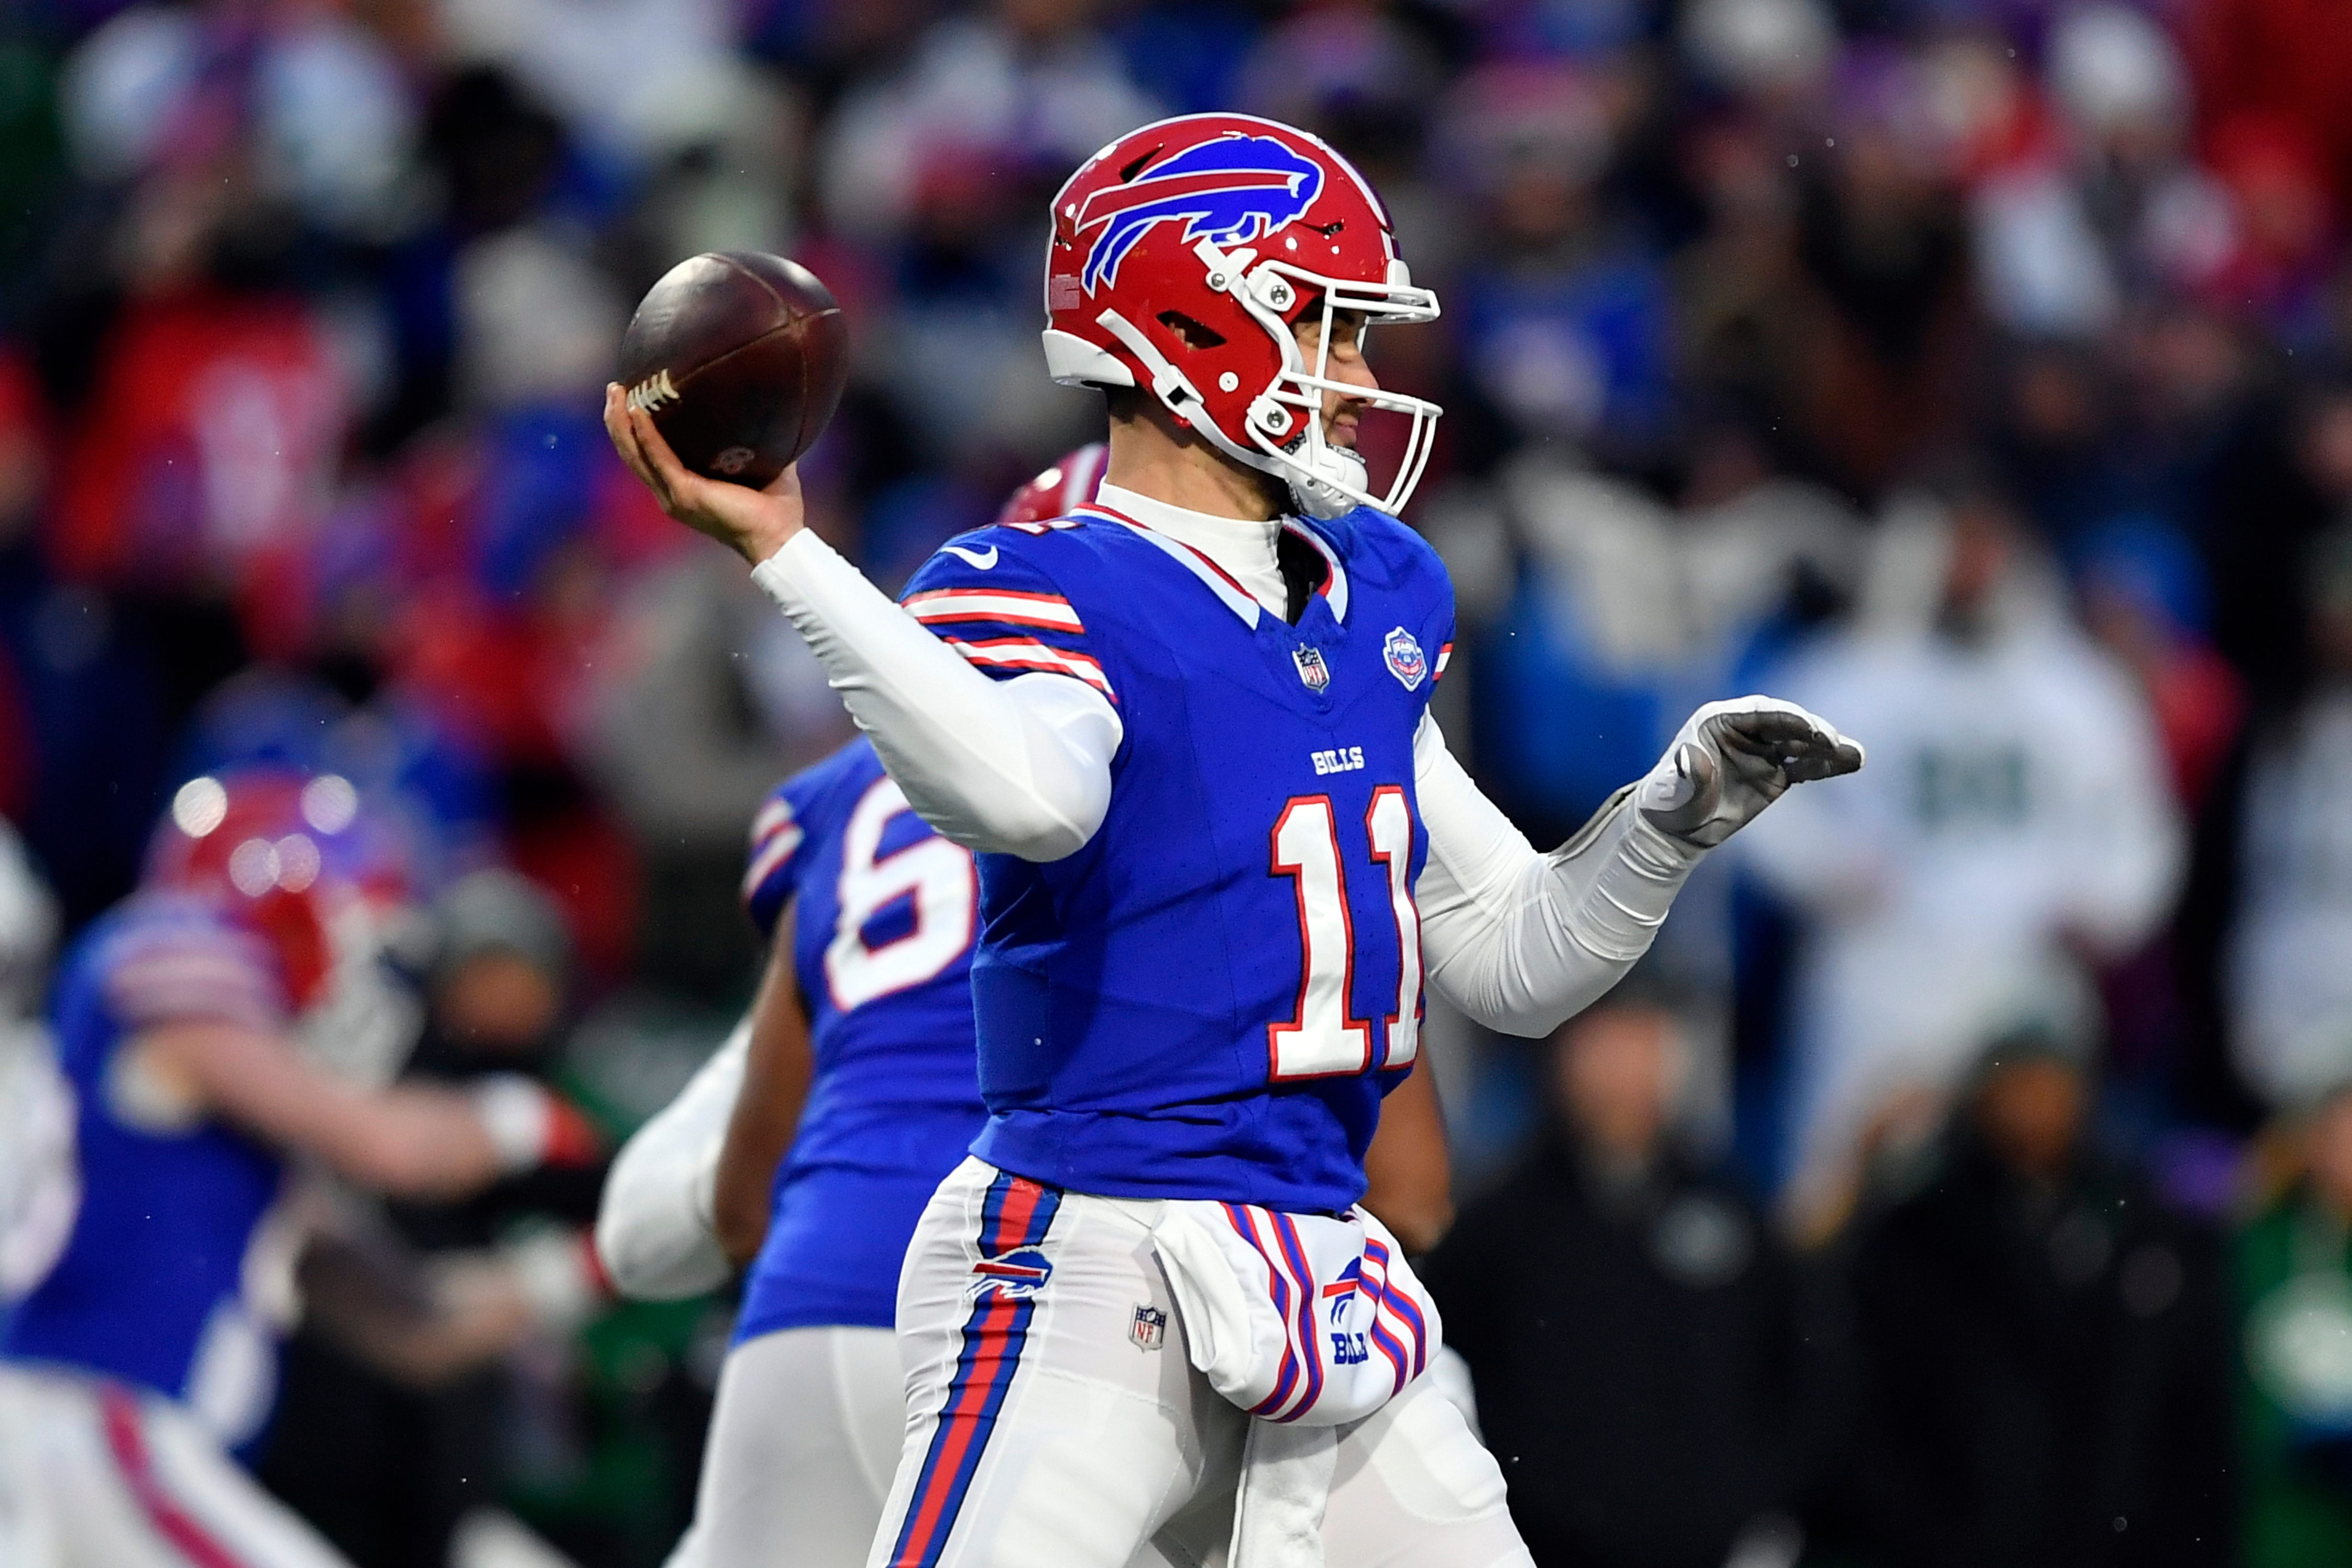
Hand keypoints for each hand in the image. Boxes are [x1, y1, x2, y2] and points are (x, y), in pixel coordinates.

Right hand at [601, 383, 804, 563]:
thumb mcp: (762, 465)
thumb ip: (758, 440)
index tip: (629, 398)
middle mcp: (671, 493)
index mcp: (683, 488)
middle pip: (631, 453)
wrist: (781, 537)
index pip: (646, 456)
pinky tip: (638, 411)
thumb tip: (769, 408)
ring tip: (616, 391)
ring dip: (621, 422)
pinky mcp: (685, 494)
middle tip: (615, 388)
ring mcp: (675, 495)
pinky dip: (646, 434)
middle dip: (617, 419)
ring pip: (635, 455)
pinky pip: (658, 457)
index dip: (632, 430)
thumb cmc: (775, 507)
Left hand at [1638, 697, 1863, 847]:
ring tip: (1856, 756)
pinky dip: (1827, 765)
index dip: (1788, 718)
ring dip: (1829, 748)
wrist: (1675, 829)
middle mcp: (1744, 729)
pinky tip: (1851, 763)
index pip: (1760, 712)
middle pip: (1786, 723)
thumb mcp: (1674, 790)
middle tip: (1834, 743)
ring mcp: (1763, 750)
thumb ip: (1688, 773)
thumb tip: (1691, 756)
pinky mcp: (1776, 772)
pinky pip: (1806, 765)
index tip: (1812, 729)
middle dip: (1812, 731)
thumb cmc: (1669, 803)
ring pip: (1801, 742)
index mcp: (1717, 721)